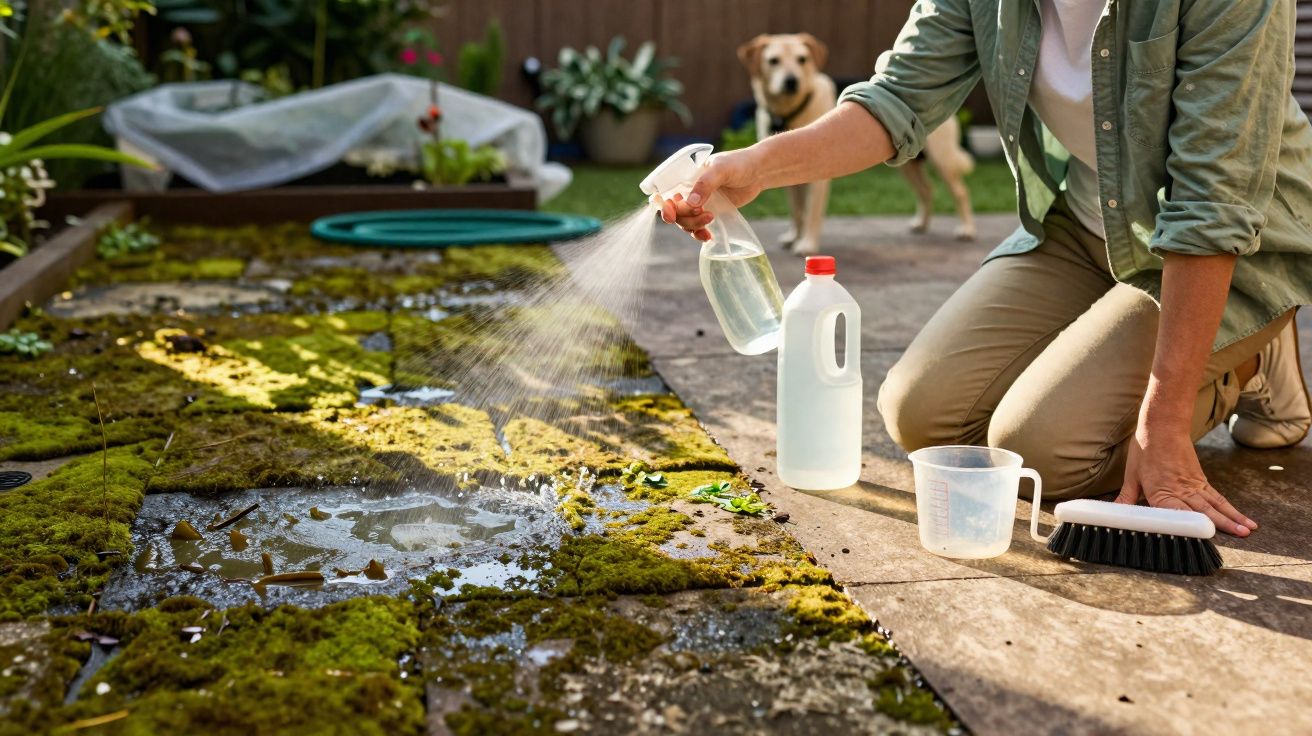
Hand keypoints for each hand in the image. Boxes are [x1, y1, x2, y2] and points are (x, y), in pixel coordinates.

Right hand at [656, 148, 764, 240]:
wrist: (759, 172)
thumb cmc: (738, 163)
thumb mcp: (721, 169)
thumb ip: (706, 184)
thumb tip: (692, 203)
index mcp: (685, 178)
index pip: (664, 193)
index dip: (662, 205)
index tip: (671, 214)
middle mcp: (688, 191)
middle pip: (674, 212)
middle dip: (685, 217)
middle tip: (704, 213)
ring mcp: (699, 204)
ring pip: (685, 222)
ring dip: (693, 226)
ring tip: (711, 220)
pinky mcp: (710, 213)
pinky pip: (697, 227)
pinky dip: (700, 234)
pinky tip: (708, 236)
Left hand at [1116, 422, 1257, 536]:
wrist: (1162, 425)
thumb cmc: (1144, 449)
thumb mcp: (1131, 475)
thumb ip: (1126, 498)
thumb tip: (1114, 513)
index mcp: (1161, 492)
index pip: (1175, 516)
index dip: (1187, 528)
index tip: (1200, 539)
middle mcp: (1180, 490)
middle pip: (1204, 511)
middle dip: (1222, 525)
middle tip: (1241, 536)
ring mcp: (1193, 485)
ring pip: (1215, 504)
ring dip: (1232, 517)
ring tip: (1248, 530)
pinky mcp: (1200, 480)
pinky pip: (1217, 497)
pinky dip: (1230, 508)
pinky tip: (1242, 517)